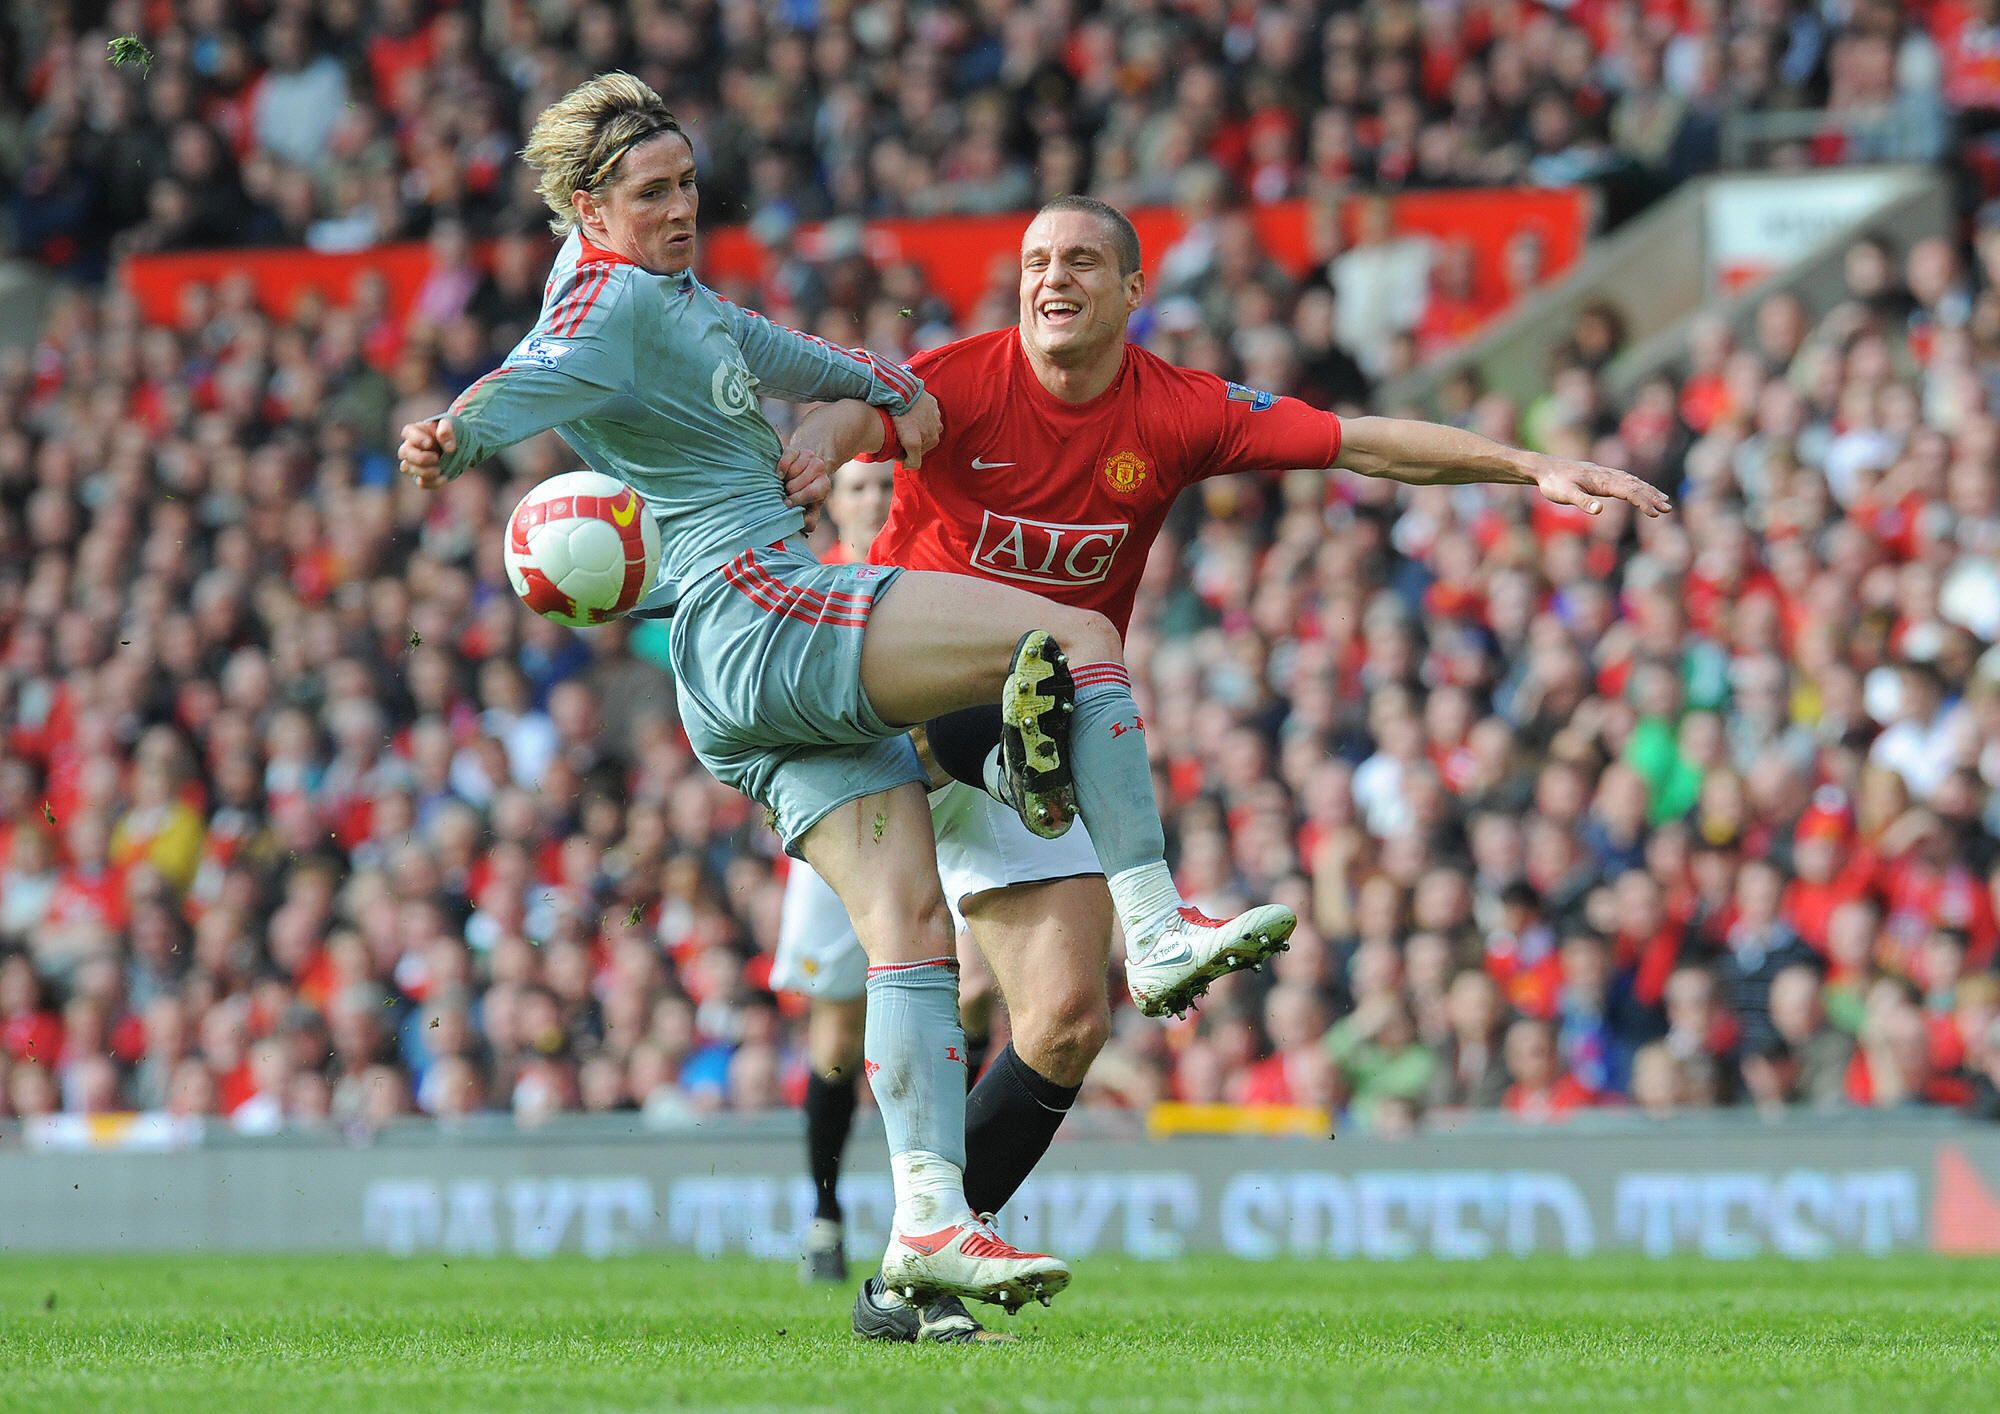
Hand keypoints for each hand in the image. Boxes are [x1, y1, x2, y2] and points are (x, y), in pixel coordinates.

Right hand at [397, 417, 456, 490]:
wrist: (457, 448)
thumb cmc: (450, 433)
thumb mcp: (452, 425)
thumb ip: (447, 429)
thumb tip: (449, 448)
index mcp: (415, 431)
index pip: (408, 433)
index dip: (417, 439)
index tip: (430, 443)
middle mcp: (410, 447)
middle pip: (404, 453)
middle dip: (420, 458)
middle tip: (436, 458)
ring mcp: (413, 463)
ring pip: (408, 469)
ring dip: (425, 472)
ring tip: (440, 469)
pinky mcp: (422, 476)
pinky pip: (421, 483)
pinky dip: (433, 482)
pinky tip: (444, 478)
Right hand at [778, 446, 830, 533]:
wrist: (804, 466)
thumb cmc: (805, 493)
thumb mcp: (811, 507)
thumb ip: (810, 519)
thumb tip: (803, 523)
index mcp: (824, 485)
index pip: (813, 492)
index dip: (799, 499)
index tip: (788, 503)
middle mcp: (820, 469)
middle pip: (797, 484)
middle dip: (789, 490)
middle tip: (786, 492)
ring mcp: (808, 457)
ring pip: (792, 472)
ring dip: (785, 480)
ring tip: (785, 483)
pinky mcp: (795, 448)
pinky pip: (786, 458)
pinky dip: (781, 467)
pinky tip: (780, 474)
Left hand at [891, 391, 941, 469]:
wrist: (903, 392)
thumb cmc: (905, 417)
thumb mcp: (910, 442)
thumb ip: (913, 459)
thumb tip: (909, 466)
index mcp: (934, 439)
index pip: (920, 451)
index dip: (908, 450)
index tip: (898, 445)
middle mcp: (938, 427)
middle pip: (923, 438)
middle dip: (912, 437)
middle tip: (899, 433)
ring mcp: (935, 413)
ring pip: (923, 424)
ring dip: (914, 425)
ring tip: (902, 421)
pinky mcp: (930, 401)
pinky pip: (923, 410)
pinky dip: (916, 412)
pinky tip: (906, 411)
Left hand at [1531, 455, 1671, 517]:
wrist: (1545, 468)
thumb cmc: (1553, 483)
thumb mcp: (1564, 495)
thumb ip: (1582, 501)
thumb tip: (1599, 510)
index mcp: (1603, 480)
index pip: (1630, 491)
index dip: (1644, 502)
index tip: (1655, 514)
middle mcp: (1608, 475)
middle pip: (1636, 485)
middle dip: (1653, 497)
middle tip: (1668, 509)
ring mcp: (1606, 474)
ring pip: (1633, 482)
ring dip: (1649, 491)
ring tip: (1664, 501)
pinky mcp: (1601, 476)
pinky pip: (1625, 480)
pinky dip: (1638, 486)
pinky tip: (1642, 490)